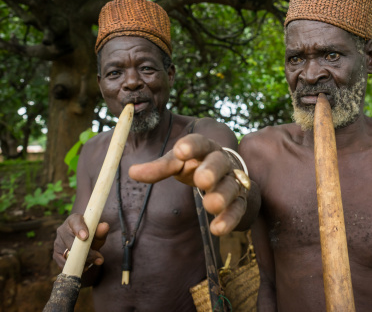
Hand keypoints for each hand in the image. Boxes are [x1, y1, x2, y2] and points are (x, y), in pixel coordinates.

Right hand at [53, 213, 109, 270]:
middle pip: (71, 243)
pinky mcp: (56, 254)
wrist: (84, 243)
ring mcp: (57, 242)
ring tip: (92, 262)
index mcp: (74, 220)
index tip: (85, 237)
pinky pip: (63, 263)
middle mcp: (62, 230)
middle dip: (86, 253)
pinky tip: (84, 267)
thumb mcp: (98, 233)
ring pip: (68, 254)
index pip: (75, 222)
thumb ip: (101, 231)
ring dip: (81, 261)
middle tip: (98, 258)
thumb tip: (105, 226)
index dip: (80, 229)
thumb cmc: (92, 236)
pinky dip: (74, 267)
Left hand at [129, 133, 247, 235]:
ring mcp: (233, 182)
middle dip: (212, 171)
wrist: (227, 178)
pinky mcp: (239, 202)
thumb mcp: (177, 163)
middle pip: (219, 163)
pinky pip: (237, 210)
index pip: (200, 143)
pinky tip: (217, 229)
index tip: (180, 151)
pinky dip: (229, 219)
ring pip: (231, 187)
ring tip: (211, 205)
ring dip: (222, 196)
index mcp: (205, 148)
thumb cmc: (196, 166)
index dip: (191, 146)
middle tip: (202, 180)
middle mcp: (222, 162)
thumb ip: (158, 168)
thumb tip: (132, 172)